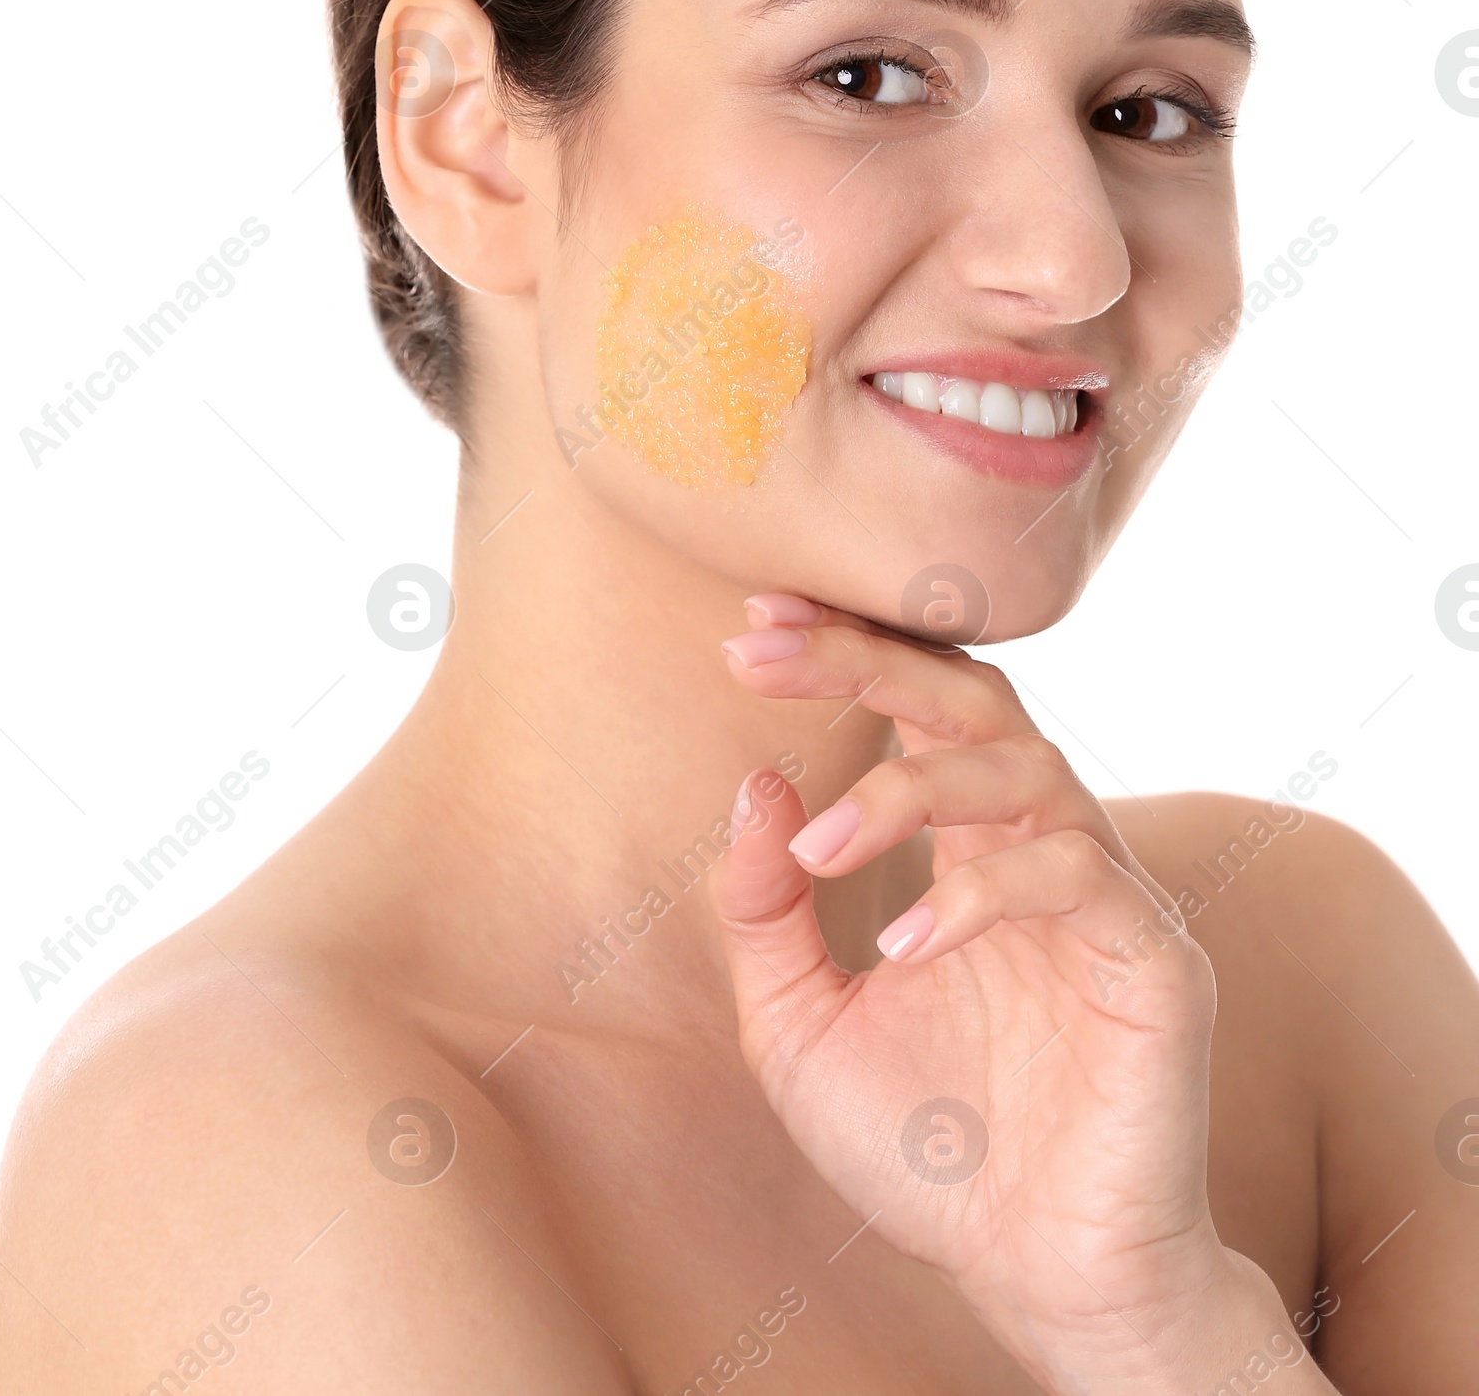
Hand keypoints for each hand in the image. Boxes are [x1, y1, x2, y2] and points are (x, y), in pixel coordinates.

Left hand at [711, 594, 1255, 1391]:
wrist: (1033, 1279)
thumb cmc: (927, 1153)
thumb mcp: (799, 1030)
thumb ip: (765, 916)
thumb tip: (754, 786)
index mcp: (971, 851)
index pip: (922, 709)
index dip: (845, 653)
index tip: (750, 628)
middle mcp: (1043, 852)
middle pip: (976, 699)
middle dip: (868, 658)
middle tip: (766, 648)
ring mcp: (1107, 901)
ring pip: (1028, 768)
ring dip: (908, 786)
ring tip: (818, 847)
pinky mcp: (1155, 964)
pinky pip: (1076, 875)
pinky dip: (979, 894)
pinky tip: (902, 946)